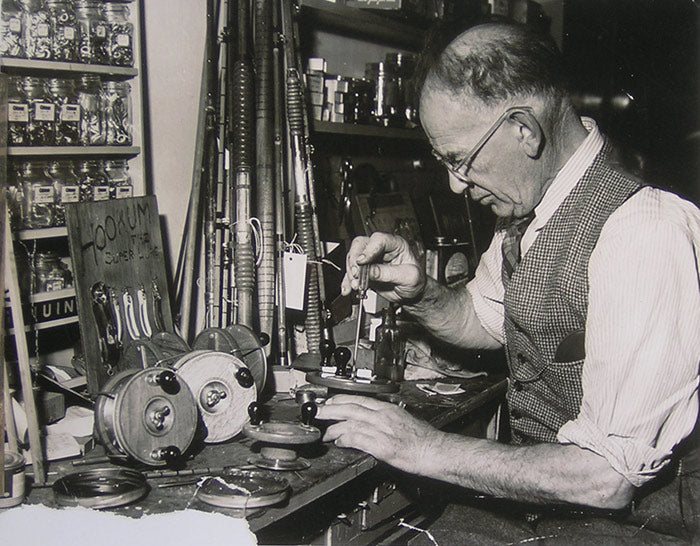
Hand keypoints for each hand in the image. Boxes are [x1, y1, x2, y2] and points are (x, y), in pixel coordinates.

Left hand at [316, 394, 439, 473]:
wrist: (435, 451)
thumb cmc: (422, 438)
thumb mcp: (403, 419)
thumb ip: (385, 417)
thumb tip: (370, 418)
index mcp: (387, 408)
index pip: (358, 399)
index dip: (340, 400)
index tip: (329, 402)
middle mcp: (383, 416)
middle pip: (350, 407)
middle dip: (330, 409)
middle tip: (317, 412)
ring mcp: (382, 430)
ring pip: (350, 422)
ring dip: (334, 427)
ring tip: (324, 432)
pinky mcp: (382, 446)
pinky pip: (358, 439)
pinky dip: (345, 440)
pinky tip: (339, 443)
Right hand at [340, 232, 425, 302]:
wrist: (412, 294)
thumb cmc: (415, 281)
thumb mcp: (409, 277)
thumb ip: (389, 273)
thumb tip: (371, 271)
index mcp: (396, 244)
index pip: (379, 239)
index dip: (369, 249)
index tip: (362, 261)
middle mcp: (381, 249)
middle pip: (361, 245)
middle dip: (355, 260)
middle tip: (356, 273)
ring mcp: (371, 259)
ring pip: (353, 258)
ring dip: (351, 273)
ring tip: (356, 285)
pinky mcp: (364, 271)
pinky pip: (351, 273)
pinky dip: (347, 282)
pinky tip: (347, 289)